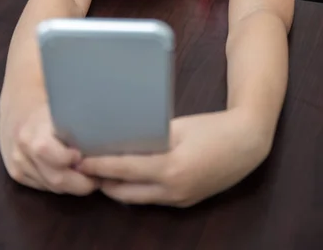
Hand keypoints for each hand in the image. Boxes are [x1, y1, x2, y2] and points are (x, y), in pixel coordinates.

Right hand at [0, 100, 98, 195]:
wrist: (18, 106)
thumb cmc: (49, 106)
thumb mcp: (63, 109)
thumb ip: (79, 127)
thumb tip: (105, 144)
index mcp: (35, 130)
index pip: (53, 155)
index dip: (74, 161)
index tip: (89, 158)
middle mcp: (23, 149)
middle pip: (56, 179)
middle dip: (81, 183)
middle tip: (98, 177)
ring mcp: (17, 164)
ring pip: (51, 187)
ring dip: (71, 186)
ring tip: (87, 175)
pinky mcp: (16, 174)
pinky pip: (43, 187)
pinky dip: (58, 185)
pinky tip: (69, 174)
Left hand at [78, 110, 267, 206]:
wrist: (248, 144)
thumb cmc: (214, 128)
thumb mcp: (179, 127)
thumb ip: (150, 134)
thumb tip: (123, 136)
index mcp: (170, 168)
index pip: (124, 169)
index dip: (99, 165)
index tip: (80, 160)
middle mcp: (173, 190)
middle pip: (126, 192)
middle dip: (103, 182)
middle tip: (85, 168)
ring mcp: (180, 199)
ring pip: (139, 199)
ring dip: (119, 188)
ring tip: (102, 172)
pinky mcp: (186, 201)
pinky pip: (154, 199)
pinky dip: (138, 190)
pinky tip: (130, 176)